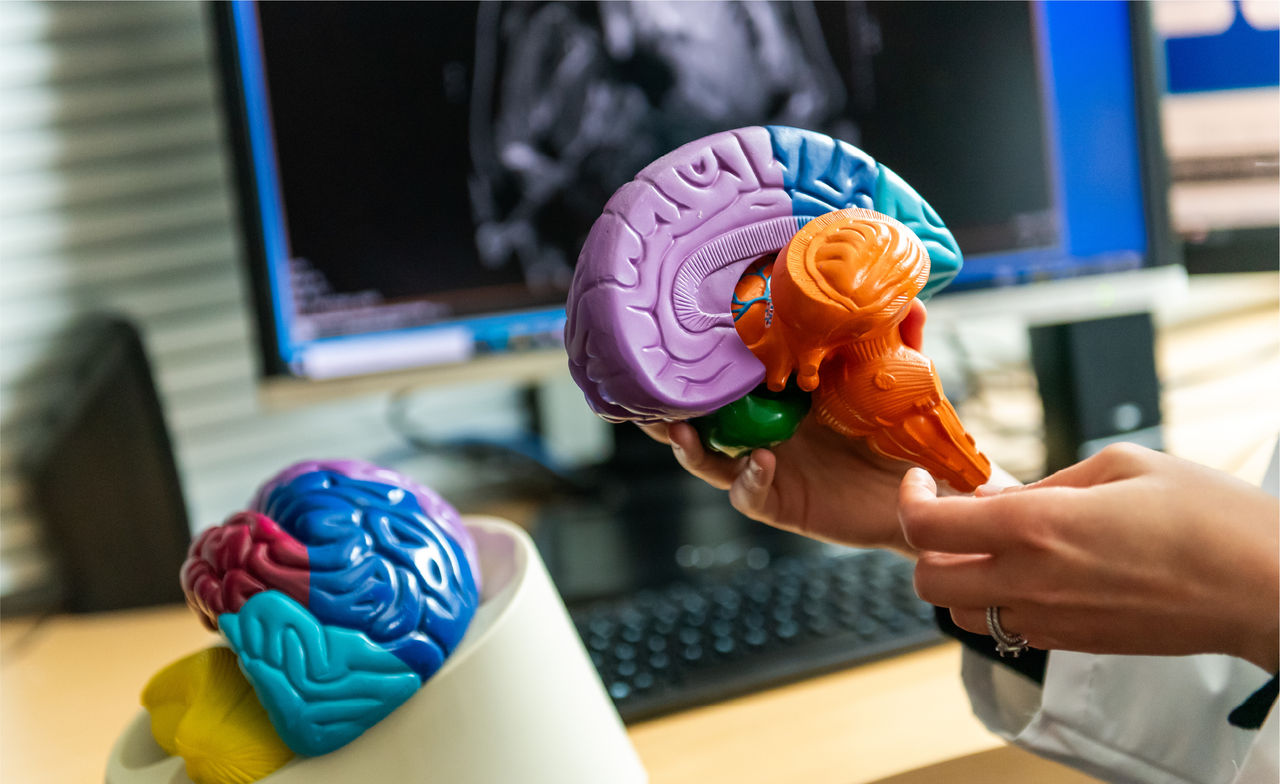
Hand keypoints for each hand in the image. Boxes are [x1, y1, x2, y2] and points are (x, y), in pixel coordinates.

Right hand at [639, 299, 1002, 554]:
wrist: (927, 493)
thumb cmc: (900, 436)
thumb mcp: (898, 382)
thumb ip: (898, 344)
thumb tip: (908, 298)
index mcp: (777, 397)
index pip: (727, 376)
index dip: (696, 361)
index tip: (673, 332)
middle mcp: (761, 431)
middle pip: (699, 418)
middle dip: (667, 405)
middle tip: (644, 386)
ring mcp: (766, 469)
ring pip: (708, 460)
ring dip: (689, 446)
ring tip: (681, 430)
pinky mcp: (782, 504)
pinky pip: (750, 495)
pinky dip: (749, 479)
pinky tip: (758, 463)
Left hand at [900, 443, 1279, 671]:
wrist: (1265, 588)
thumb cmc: (1206, 517)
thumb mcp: (1122, 465)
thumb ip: (1048, 480)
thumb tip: (999, 492)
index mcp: (1035, 525)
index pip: (927, 528)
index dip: (910, 500)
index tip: (921, 482)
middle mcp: (1031, 579)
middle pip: (926, 581)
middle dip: (925, 547)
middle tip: (953, 516)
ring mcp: (1050, 620)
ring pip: (961, 613)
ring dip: (960, 578)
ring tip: (992, 545)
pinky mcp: (1074, 643)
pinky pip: (1008, 628)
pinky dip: (1000, 601)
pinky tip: (1034, 570)